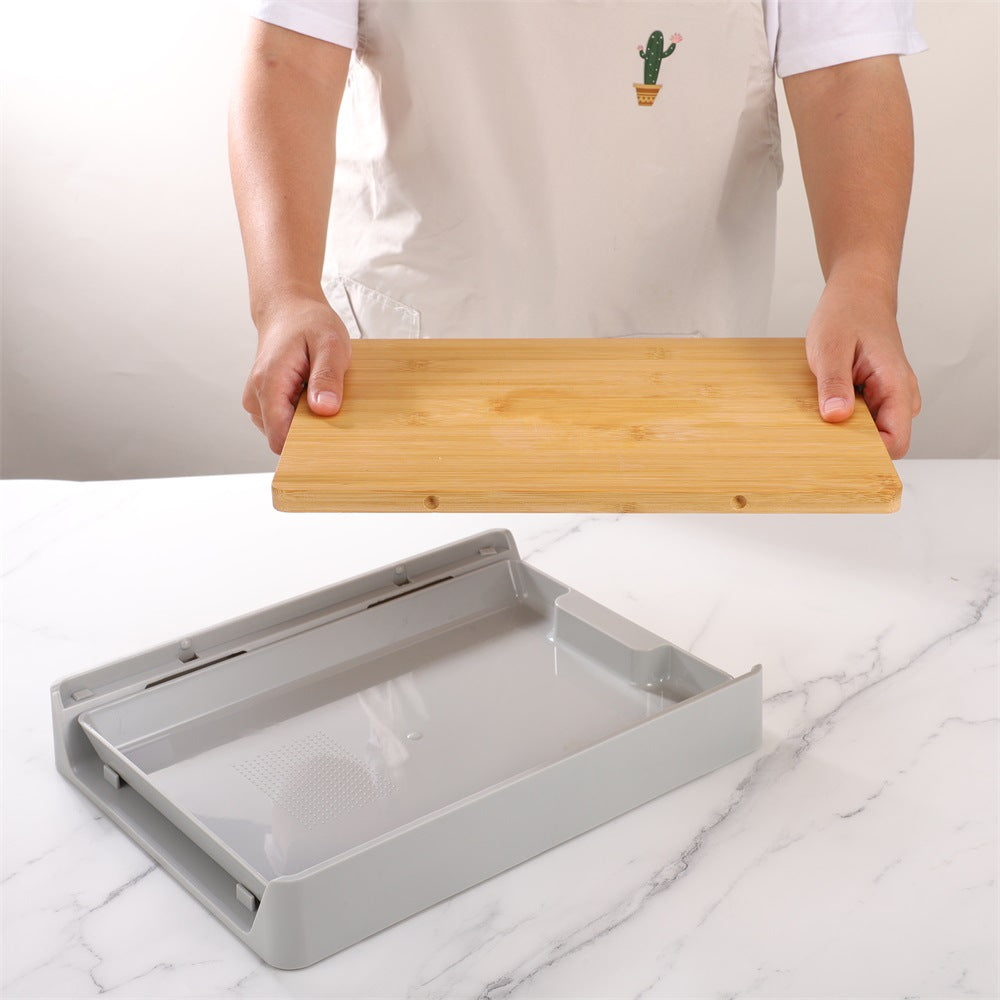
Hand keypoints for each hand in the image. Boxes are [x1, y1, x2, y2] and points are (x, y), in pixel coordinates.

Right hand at [243, 294, 351, 453]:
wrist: (288, 309)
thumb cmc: (309, 323)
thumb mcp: (330, 344)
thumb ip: (327, 377)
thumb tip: (324, 409)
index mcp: (269, 383)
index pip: (280, 437)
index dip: (307, 444)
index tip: (331, 437)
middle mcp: (255, 396)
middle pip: (284, 439)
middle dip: (311, 431)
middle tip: (331, 405)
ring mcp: (257, 402)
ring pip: (284, 433)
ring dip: (307, 423)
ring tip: (319, 393)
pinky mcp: (263, 404)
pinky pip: (285, 424)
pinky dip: (302, 416)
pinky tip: (311, 395)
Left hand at [805, 276, 920, 458]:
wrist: (858, 293)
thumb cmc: (846, 314)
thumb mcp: (830, 347)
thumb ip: (834, 383)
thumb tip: (836, 417)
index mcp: (896, 386)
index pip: (896, 442)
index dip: (868, 453)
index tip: (836, 449)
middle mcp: (901, 396)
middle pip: (884, 443)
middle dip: (853, 443)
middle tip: (820, 430)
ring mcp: (891, 396)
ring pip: (873, 433)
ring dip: (847, 430)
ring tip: (823, 410)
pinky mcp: (878, 395)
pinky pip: (865, 419)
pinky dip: (845, 417)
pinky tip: (827, 404)